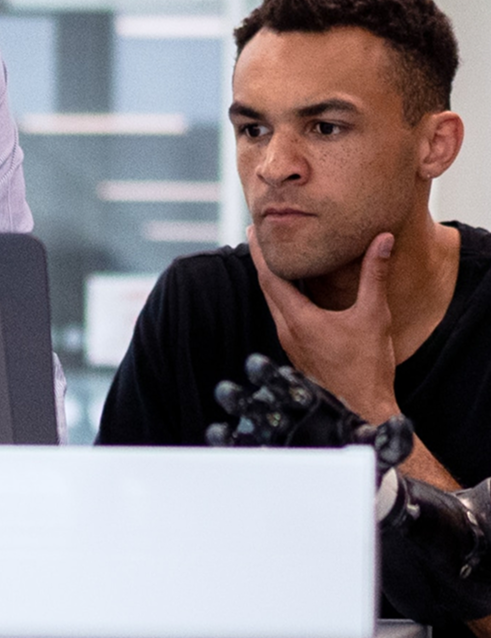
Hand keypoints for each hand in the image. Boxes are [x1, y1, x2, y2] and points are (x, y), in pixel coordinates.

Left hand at [247, 226, 398, 423]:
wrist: (362, 409)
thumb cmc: (367, 368)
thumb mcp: (374, 316)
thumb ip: (375, 275)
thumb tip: (383, 240)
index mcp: (298, 320)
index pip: (270, 276)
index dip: (261, 250)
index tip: (254, 227)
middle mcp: (287, 330)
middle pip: (266, 286)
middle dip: (263, 259)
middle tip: (261, 233)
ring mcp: (290, 343)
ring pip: (273, 302)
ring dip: (272, 278)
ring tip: (276, 256)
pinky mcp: (298, 351)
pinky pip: (283, 316)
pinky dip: (283, 296)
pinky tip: (295, 289)